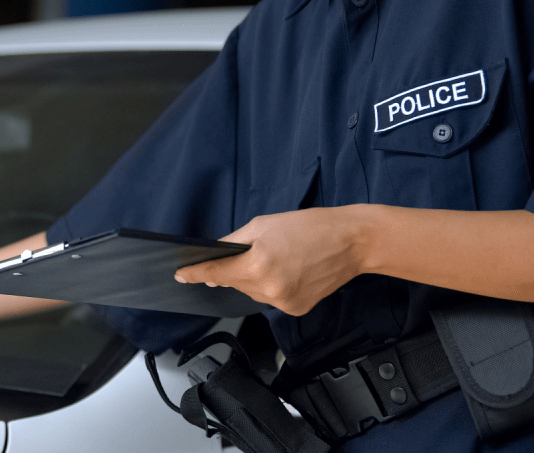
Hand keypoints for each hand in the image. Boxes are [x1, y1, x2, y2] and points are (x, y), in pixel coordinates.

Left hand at [174, 206, 372, 316]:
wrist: (352, 242)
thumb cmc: (311, 227)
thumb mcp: (264, 224)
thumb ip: (234, 242)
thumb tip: (215, 257)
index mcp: (257, 264)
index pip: (215, 273)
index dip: (195, 274)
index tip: (181, 275)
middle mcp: (268, 289)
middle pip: (235, 283)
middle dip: (236, 268)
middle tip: (258, 251)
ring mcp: (283, 302)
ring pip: (252, 292)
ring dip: (254, 277)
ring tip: (279, 258)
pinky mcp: (296, 309)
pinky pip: (271, 299)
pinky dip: (272, 286)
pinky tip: (289, 271)